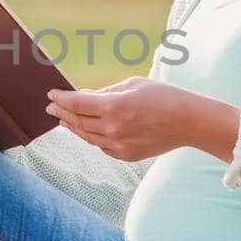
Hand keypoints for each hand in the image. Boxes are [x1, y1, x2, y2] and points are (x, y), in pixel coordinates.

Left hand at [46, 76, 233, 162]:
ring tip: (63, 120)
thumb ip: (105, 92)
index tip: (52, 94)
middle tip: (51, 107)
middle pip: (78, 121)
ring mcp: (118, 145)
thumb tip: (84, 96)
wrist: (189, 122)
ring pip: (86, 136)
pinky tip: (86, 130)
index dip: (62, 99)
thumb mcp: (132, 85)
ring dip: (73, 127)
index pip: (77, 103)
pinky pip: (101, 146)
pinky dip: (91, 137)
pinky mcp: (125, 155)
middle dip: (62, 113)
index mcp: (114, 107)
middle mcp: (113, 129)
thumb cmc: (163, 96)